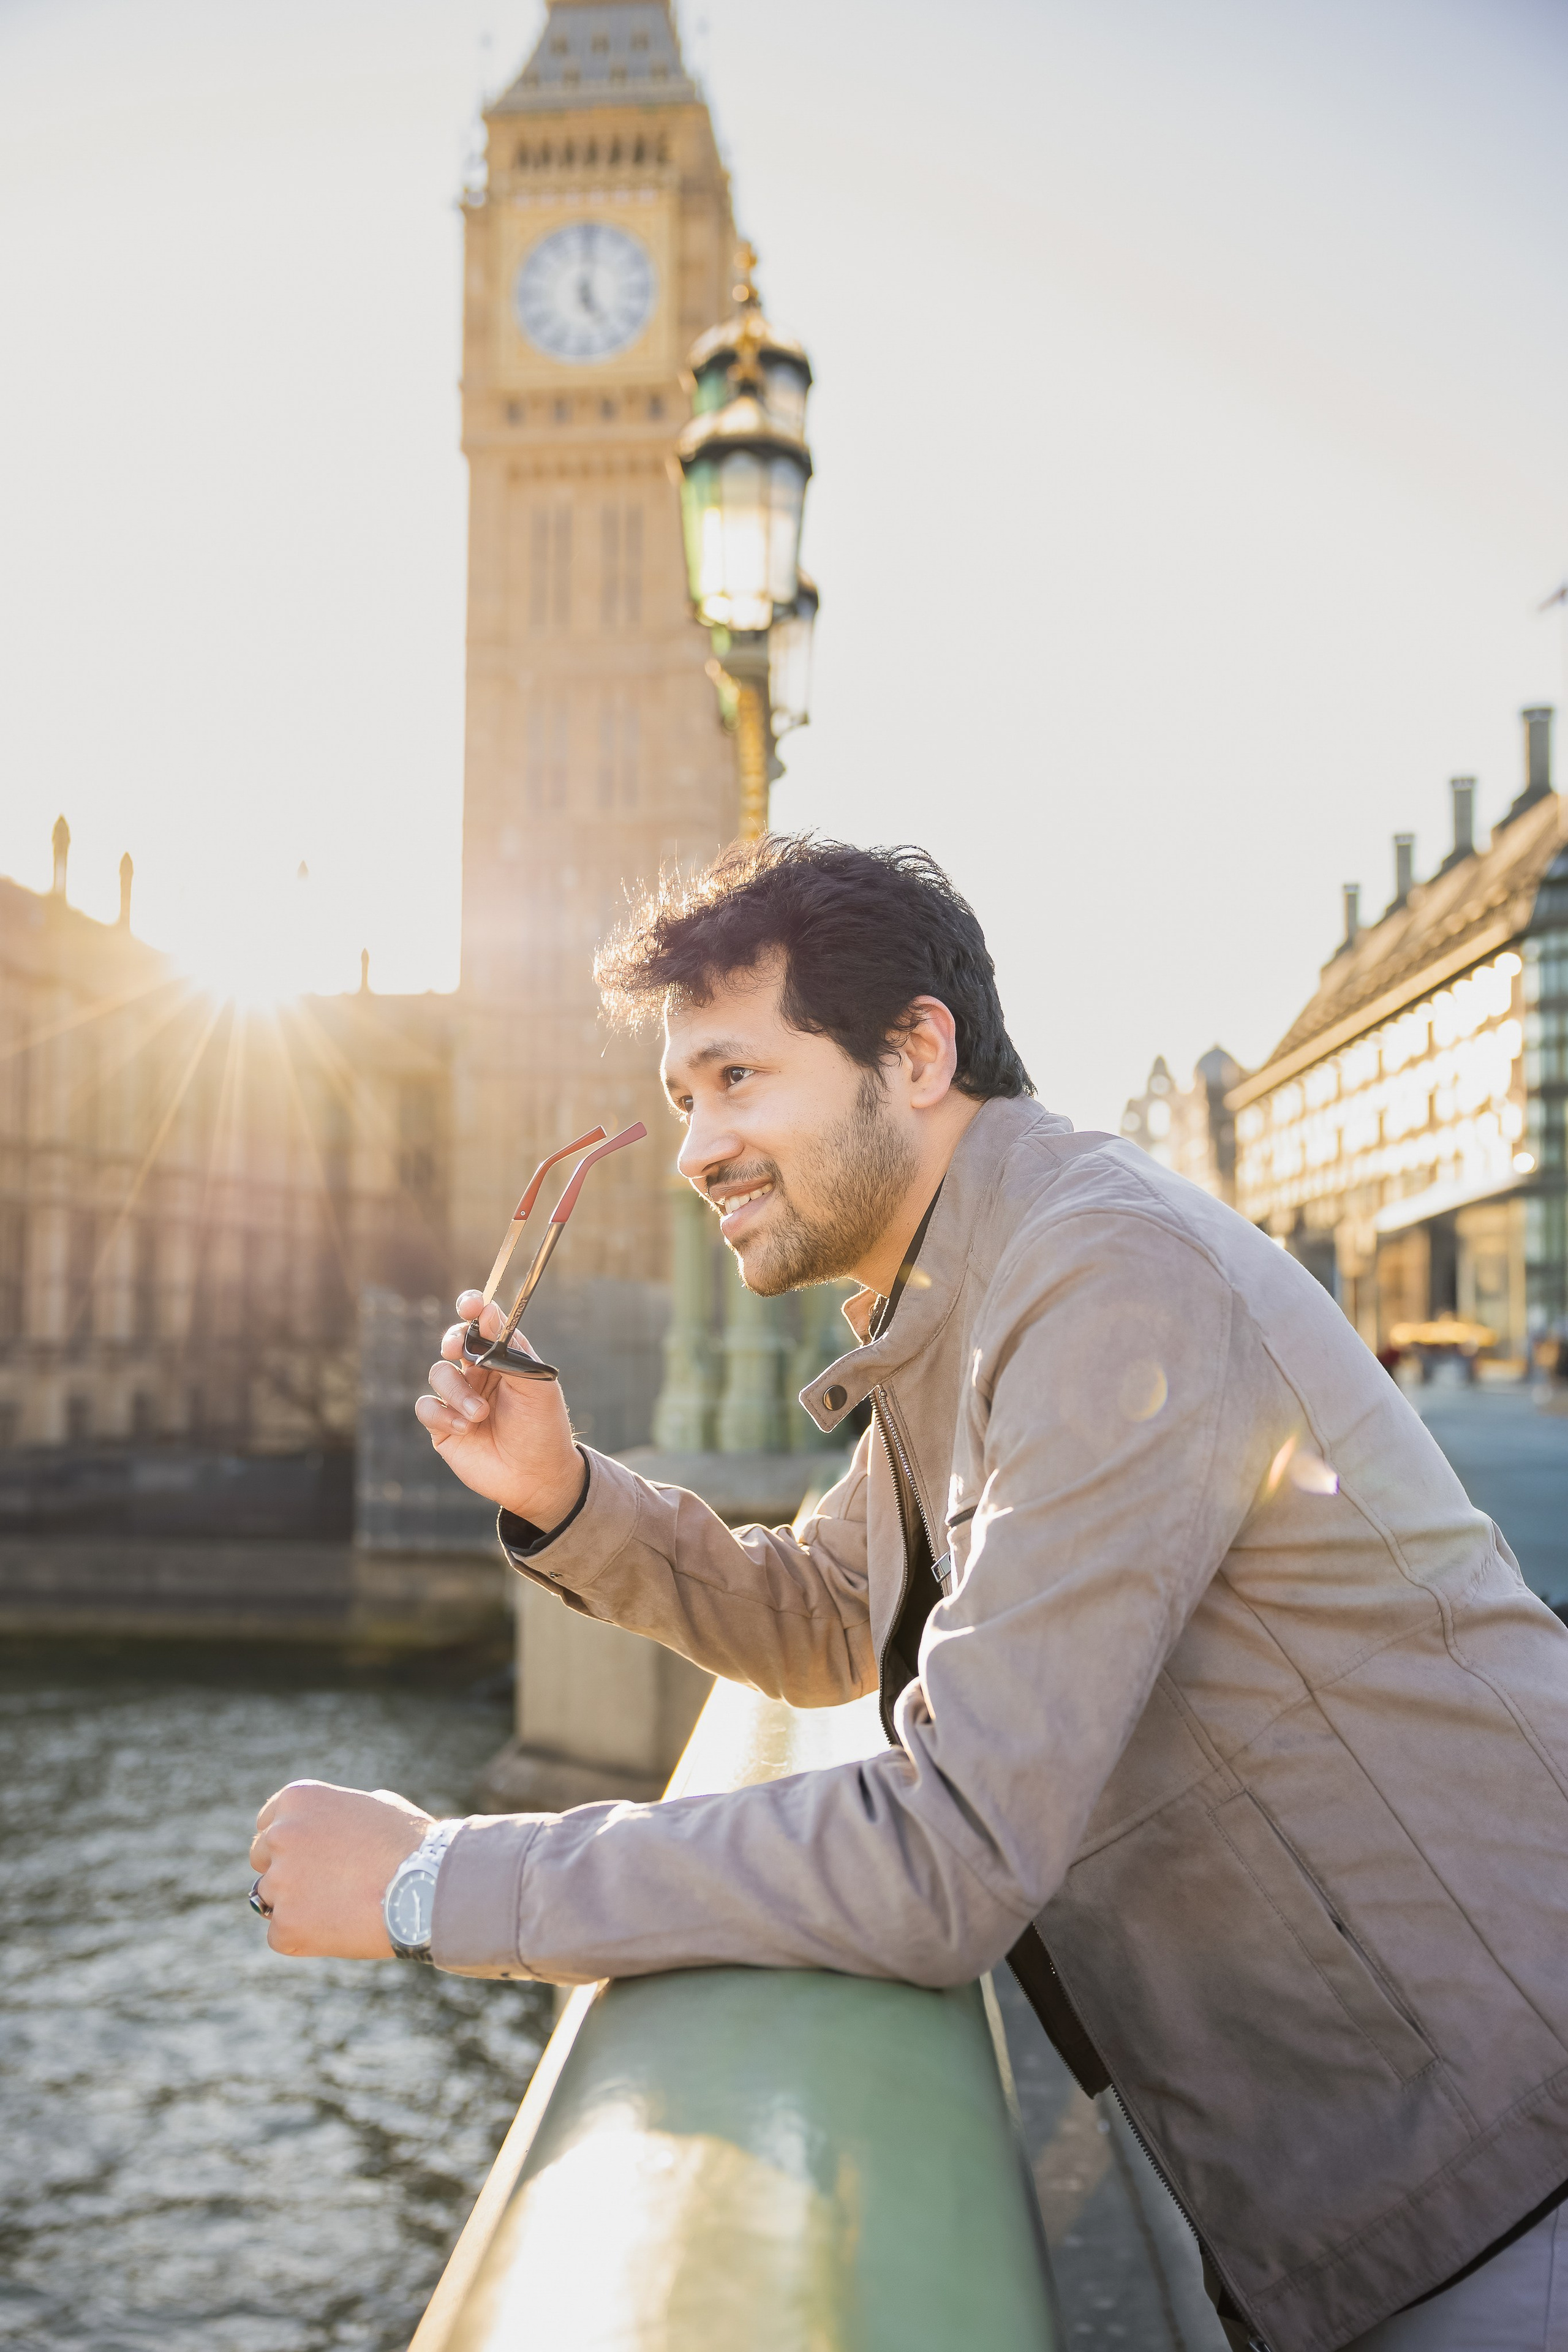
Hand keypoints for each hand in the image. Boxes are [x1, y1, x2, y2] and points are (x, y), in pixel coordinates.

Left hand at [250, 1781, 429, 1958]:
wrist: (427, 1885)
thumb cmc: (410, 1844)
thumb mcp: (375, 1806)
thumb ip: (340, 1814)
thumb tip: (335, 1825)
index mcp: (298, 1799)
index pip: (268, 1824)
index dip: (290, 1843)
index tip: (308, 1857)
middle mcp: (280, 1835)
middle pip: (262, 1860)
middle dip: (287, 1871)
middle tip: (323, 1886)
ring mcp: (280, 1882)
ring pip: (271, 1900)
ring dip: (296, 1905)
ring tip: (341, 1909)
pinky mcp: (285, 1926)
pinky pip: (281, 1935)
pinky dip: (304, 1938)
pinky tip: (339, 1929)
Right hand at [414, 1291, 584, 1527]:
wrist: (537, 1477)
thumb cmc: (542, 1427)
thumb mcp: (535, 1384)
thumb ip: (510, 1348)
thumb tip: (487, 1311)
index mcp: (502, 1358)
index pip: (481, 1323)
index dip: (471, 1307)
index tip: (470, 1304)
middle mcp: (477, 1374)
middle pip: (452, 1341)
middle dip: (451, 1341)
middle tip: (457, 1350)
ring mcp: (458, 1399)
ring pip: (438, 1374)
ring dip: (458, 1392)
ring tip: (481, 1414)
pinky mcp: (443, 1426)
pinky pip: (427, 1407)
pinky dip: (444, 1415)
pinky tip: (467, 1428)